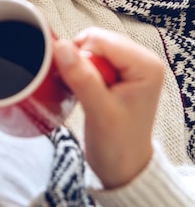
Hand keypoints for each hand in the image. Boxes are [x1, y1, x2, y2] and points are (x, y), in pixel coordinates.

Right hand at [53, 27, 163, 188]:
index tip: (76, 82)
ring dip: (79, 67)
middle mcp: (140, 59)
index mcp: (145, 64)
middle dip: (80, 62)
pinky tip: (82, 90)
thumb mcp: (99, 112)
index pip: (100, 39)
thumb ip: (82, 77)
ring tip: (84, 93)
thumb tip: (61, 47)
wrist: (122, 167)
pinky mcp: (117, 72)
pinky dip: (80, 71)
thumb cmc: (118, 144)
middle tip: (81, 90)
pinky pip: (91, 58)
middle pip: (95, 41)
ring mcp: (129, 65)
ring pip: (90, 48)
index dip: (80, 56)